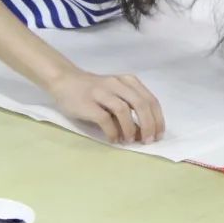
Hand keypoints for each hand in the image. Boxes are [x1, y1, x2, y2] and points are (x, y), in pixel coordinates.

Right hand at [46, 69, 164, 143]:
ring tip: (130, 141)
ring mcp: (101, 92)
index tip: (158, 134)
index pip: (150, 99)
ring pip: (124, 110)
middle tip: (148, 140)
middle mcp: (117, 83)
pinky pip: (104, 119)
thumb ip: (129, 108)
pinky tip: (113, 139)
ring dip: (130, 129)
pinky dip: (112, 132)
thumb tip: (143, 133)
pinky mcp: (88, 103)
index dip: (157, 118)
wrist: (65, 81)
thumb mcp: (116, 94)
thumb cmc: (94, 91)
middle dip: (148, 125)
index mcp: (127, 81)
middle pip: (140, 103)